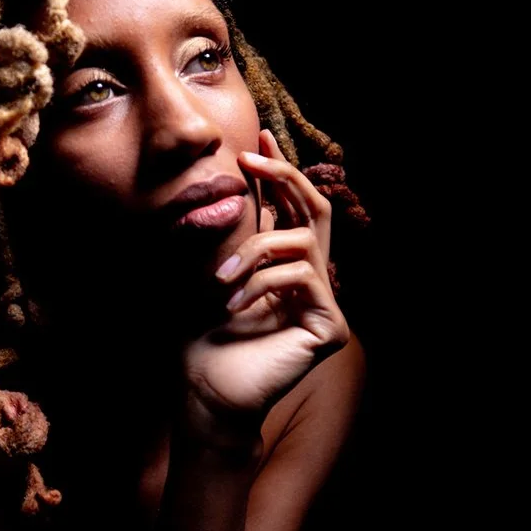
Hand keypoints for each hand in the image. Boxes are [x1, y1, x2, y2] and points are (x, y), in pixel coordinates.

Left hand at [180, 128, 349, 438]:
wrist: (203, 391)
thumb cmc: (200, 338)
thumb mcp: (206, 269)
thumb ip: (227, 230)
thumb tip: (231, 175)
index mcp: (283, 265)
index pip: (290, 208)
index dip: (279, 171)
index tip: (256, 138)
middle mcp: (311, 280)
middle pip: (316, 209)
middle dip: (284, 176)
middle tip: (251, 157)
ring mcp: (325, 305)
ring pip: (303, 241)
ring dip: (254, 250)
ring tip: (218, 280)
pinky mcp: (331, 328)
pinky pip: (303, 277)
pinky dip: (263, 284)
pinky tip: (233, 308)